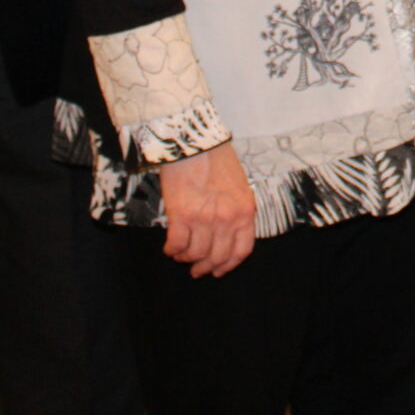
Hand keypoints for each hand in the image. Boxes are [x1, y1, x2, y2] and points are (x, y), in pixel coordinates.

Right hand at [157, 142, 256, 277]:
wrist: (196, 144)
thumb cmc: (217, 161)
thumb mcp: (239, 188)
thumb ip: (237, 212)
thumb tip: (226, 235)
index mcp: (245, 212)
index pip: (241, 251)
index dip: (228, 265)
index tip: (218, 270)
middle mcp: (227, 219)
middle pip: (217, 257)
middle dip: (205, 267)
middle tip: (196, 270)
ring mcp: (204, 219)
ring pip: (195, 254)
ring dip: (186, 258)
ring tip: (181, 254)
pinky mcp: (182, 215)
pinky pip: (177, 244)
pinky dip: (172, 250)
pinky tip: (169, 247)